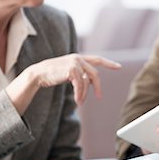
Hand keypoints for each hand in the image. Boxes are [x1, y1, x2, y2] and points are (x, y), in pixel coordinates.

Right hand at [6, 54, 121, 114]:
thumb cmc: (53, 74)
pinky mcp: (71, 69)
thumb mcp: (69, 73)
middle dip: (97, 87)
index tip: (119, 67)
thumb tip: (91, 83)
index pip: (98, 59)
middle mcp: (78, 58)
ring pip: (87, 82)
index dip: (109, 63)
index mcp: (79, 58)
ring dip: (84, 94)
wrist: (39, 74)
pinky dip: (79, 94)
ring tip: (80, 102)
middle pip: (94, 74)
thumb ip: (80, 74)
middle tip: (99, 97)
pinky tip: (77, 100)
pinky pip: (80, 85)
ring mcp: (75, 63)